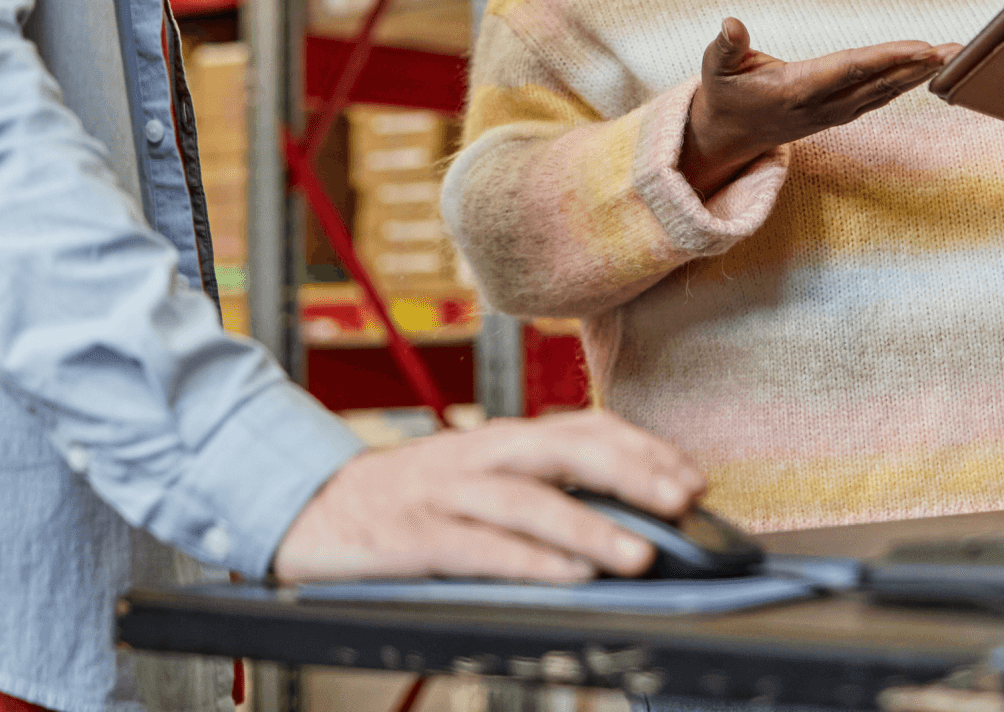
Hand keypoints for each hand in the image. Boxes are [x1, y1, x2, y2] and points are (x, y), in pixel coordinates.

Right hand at [271, 409, 703, 584]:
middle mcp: (480, 454)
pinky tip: (567, 576)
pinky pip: (479, 547)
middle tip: (685, 500)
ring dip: (590, 525)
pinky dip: (527, 561)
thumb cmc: (407, 501)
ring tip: (640, 554)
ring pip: (528, 500)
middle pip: (567, 449)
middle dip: (633, 472)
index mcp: (501, 440)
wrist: (310, 507)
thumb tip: (620, 516)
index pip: (584, 428)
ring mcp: (446, 492)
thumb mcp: (476, 481)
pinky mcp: (413, 535)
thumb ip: (536, 490)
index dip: (642, 448)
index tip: (693, 477)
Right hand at [681, 17, 959, 197]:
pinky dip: (906, 81)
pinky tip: (928, 69)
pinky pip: (879, 96)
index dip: (888, 58)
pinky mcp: (839, 113)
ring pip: (885, 92)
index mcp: (796, 90)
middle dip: (919, 66)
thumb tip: (731, 24)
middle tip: (957, 52)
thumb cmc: (724, 94)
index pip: (850, 69)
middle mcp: (823, 105)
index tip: (922, 48)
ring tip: (954, 56)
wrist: (729, 137)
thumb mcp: (715, 69)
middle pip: (879, 83)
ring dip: (920, 74)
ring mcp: (834, 113)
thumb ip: (726, 48)